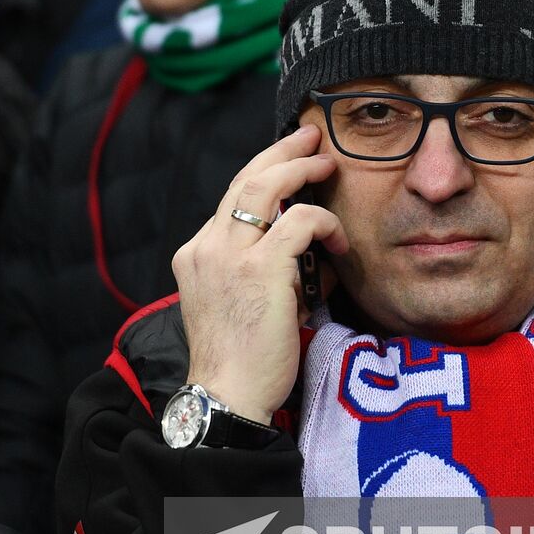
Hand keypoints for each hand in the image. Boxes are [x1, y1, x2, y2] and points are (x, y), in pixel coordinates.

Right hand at [171, 125, 347, 424]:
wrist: (227, 396)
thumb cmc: (240, 362)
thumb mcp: (239, 305)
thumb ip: (261, 272)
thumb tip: (309, 254)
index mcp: (196, 255)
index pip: (230, 201)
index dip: (262, 177)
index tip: (287, 165)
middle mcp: (206, 247)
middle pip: (243, 179)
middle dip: (280, 152)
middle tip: (308, 137)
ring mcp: (228, 255)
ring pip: (265, 186)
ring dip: (300, 168)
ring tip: (326, 161)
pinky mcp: (259, 269)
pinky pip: (299, 222)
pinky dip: (323, 222)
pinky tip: (337, 236)